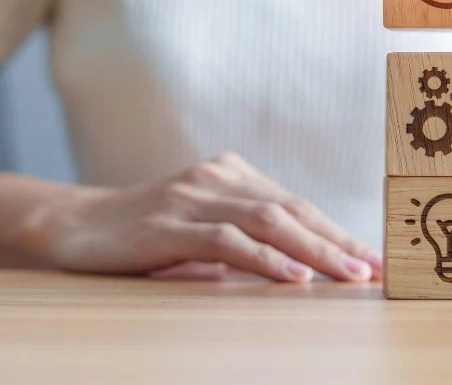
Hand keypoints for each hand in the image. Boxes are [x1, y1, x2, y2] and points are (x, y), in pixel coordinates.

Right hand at [35, 152, 379, 281]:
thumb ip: (246, 237)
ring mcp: (193, 196)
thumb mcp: (203, 227)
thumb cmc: (146, 234)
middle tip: (376, 268)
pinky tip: (295, 277)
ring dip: (315, 251)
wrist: (75, 225)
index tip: (373, 257)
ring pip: (268, 221)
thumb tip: (305, 267)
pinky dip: (266, 259)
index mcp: (232, 174)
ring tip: (350, 276)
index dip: (337, 232)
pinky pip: (228, 240)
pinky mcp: (169, 223)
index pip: (296, 204)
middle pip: (292, 210)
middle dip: (338, 241)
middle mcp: (218, 177)